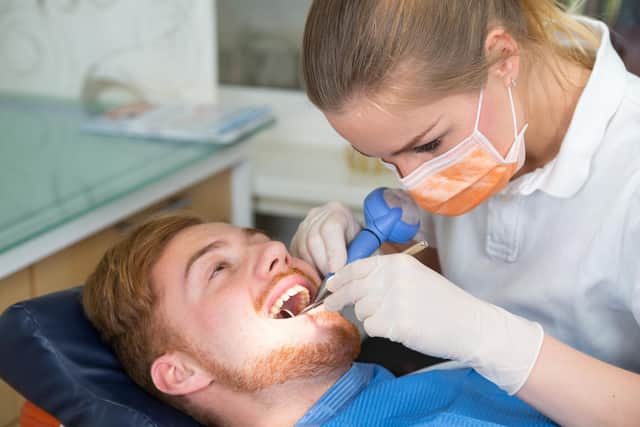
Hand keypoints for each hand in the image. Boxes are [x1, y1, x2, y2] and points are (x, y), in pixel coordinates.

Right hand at [290, 202, 360, 275]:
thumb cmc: (359, 245)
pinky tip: (318, 275)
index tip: (338, 272)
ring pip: (302, 250)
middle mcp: (317, 215)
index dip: (334, 253)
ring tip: (327, 280)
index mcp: (338, 212)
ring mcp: (303, 226)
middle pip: (313, 240)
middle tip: (333, 280)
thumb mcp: (367, 248)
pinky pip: (296, 256)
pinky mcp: (295, 239)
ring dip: (314, 269)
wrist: (349, 240)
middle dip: (324, 265)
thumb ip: (360, 258)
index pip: (331, 229)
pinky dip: (306, 269)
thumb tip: (350, 274)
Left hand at [324, 253, 543, 393]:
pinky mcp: (395, 324)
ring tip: (396, 317)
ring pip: (361, 310)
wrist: (469, 324)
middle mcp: (392, 278)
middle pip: (353, 289)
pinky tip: (399, 328)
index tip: (330, 285)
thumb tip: (349, 282)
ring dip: (371, 316)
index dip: (340, 278)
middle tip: (329, 305)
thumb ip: (384, 276)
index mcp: (398, 263)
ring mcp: (393, 301)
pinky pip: (371, 327)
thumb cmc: (443, 302)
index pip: (357, 267)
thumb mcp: (414, 277)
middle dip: (339, 298)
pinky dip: (380, 330)